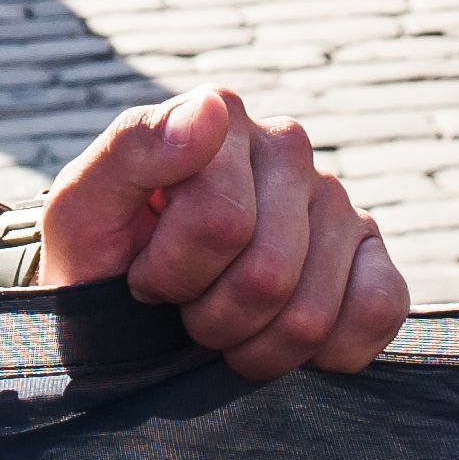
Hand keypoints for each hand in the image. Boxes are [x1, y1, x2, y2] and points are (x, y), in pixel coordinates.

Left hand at [36, 87, 406, 380]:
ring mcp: (335, 198)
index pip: (220, 224)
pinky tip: (283, 337)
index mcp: (218, 118)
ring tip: (222, 324)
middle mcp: (286, 146)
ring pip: (314, 311)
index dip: (171, 276)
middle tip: (182, 310)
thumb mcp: (81, 208)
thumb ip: (133, 148)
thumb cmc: (101, 256)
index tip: (141, 275)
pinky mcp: (370, 250)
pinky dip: (328, 351)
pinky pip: (377, 310)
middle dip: (212, 318)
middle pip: (269, 274)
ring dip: (256, 346)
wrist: (124, 307)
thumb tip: (210, 108)